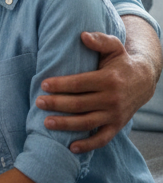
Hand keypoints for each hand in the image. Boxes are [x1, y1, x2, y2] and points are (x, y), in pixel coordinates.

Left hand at [37, 31, 151, 152]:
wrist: (144, 81)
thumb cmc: (121, 62)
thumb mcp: (114, 47)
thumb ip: (99, 40)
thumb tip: (83, 35)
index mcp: (108, 79)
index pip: (80, 84)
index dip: (61, 85)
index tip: (44, 84)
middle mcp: (112, 99)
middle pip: (80, 104)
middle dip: (57, 104)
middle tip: (38, 102)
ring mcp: (114, 115)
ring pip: (87, 122)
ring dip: (66, 125)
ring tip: (46, 123)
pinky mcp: (116, 126)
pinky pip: (102, 139)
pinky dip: (88, 145)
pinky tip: (71, 147)